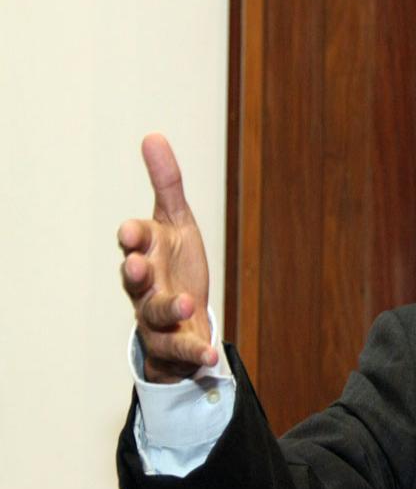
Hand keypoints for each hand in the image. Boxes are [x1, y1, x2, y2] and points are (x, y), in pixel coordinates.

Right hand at [118, 134, 214, 382]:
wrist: (181, 315)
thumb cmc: (174, 263)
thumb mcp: (176, 223)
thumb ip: (167, 184)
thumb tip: (153, 135)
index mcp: (147, 253)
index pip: (135, 242)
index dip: (132, 237)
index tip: (132, 231)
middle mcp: (145, 286)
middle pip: (133, 280)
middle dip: (134, 272)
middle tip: (136, 265)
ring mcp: (155, 317)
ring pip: (154, 314)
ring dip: (168, 307)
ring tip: (186, 301)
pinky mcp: (172, 344)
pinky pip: (181, 349)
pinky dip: (194, 351)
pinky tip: (210, 353)